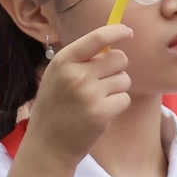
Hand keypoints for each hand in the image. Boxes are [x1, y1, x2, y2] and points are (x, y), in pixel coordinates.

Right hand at [25, 25, 132, 163]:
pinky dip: (117, 104)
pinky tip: (101, 112)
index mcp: (63, 61)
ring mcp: (89, 94)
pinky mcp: (102, 112)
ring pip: (124, 79)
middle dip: (117, 68)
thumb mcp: (57, 76)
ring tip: (97, 100)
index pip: (97, 38)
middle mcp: (76, 75)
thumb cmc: (55, 107)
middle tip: (103, 81)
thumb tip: (112, 43)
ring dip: (117, 88)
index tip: (127, 32)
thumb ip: (80, 60)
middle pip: (118, 58)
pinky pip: (125, 98)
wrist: (48, 144)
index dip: (116, 32)